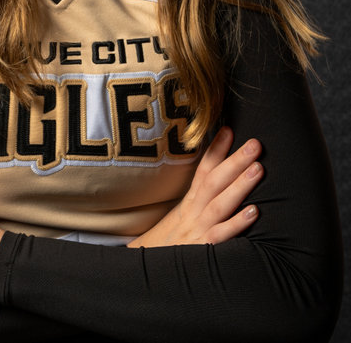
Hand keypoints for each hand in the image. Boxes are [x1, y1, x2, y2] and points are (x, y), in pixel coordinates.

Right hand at [127, 127, 262, 247]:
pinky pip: (220, 236)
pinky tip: (254, 213)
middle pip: (214, 182)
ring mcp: (197, 230)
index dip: (215, 150)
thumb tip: (218, 188)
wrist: (144, 275)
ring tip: (258, 168)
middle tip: (255, 144)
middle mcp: (192, 213)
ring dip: (239, 185)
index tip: (229, 129)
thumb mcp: (180, 221)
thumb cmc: (169, 247)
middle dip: (235, 161)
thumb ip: (199, 205)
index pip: (203, 171)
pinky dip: (236, 224)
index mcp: (189, 204)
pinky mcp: (201, 250)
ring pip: (219, 204)